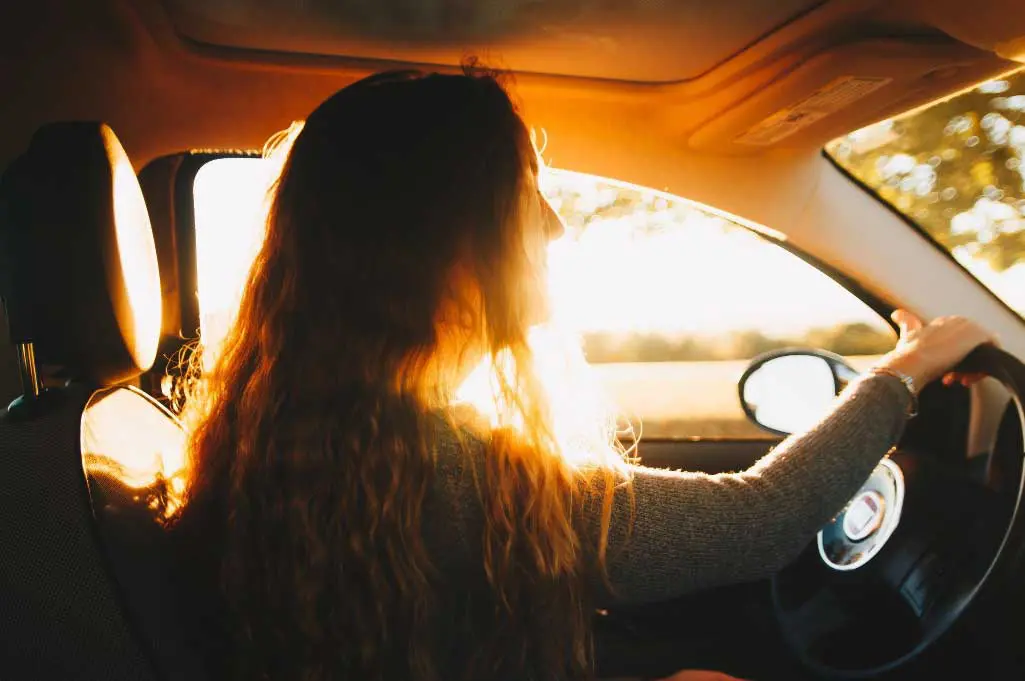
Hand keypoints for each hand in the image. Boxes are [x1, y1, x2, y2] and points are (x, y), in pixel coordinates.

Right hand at [876, 310, 996, 391]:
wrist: (910, 363)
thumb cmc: (906, 354)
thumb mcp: (907, 336)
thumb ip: (906, 323)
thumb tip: (896, 314)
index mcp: (943, 321)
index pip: (958, 341)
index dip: (952, 358)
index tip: (944, 373)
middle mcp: (957, 320)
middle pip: (972, 346)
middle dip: (965, 364)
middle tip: (953, 378)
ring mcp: (969, 326)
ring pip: (982, 350)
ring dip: (972, 368)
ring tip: (959, 380)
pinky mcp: (979, 334)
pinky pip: (992, 350)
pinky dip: (983, 367)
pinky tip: (968, 378)